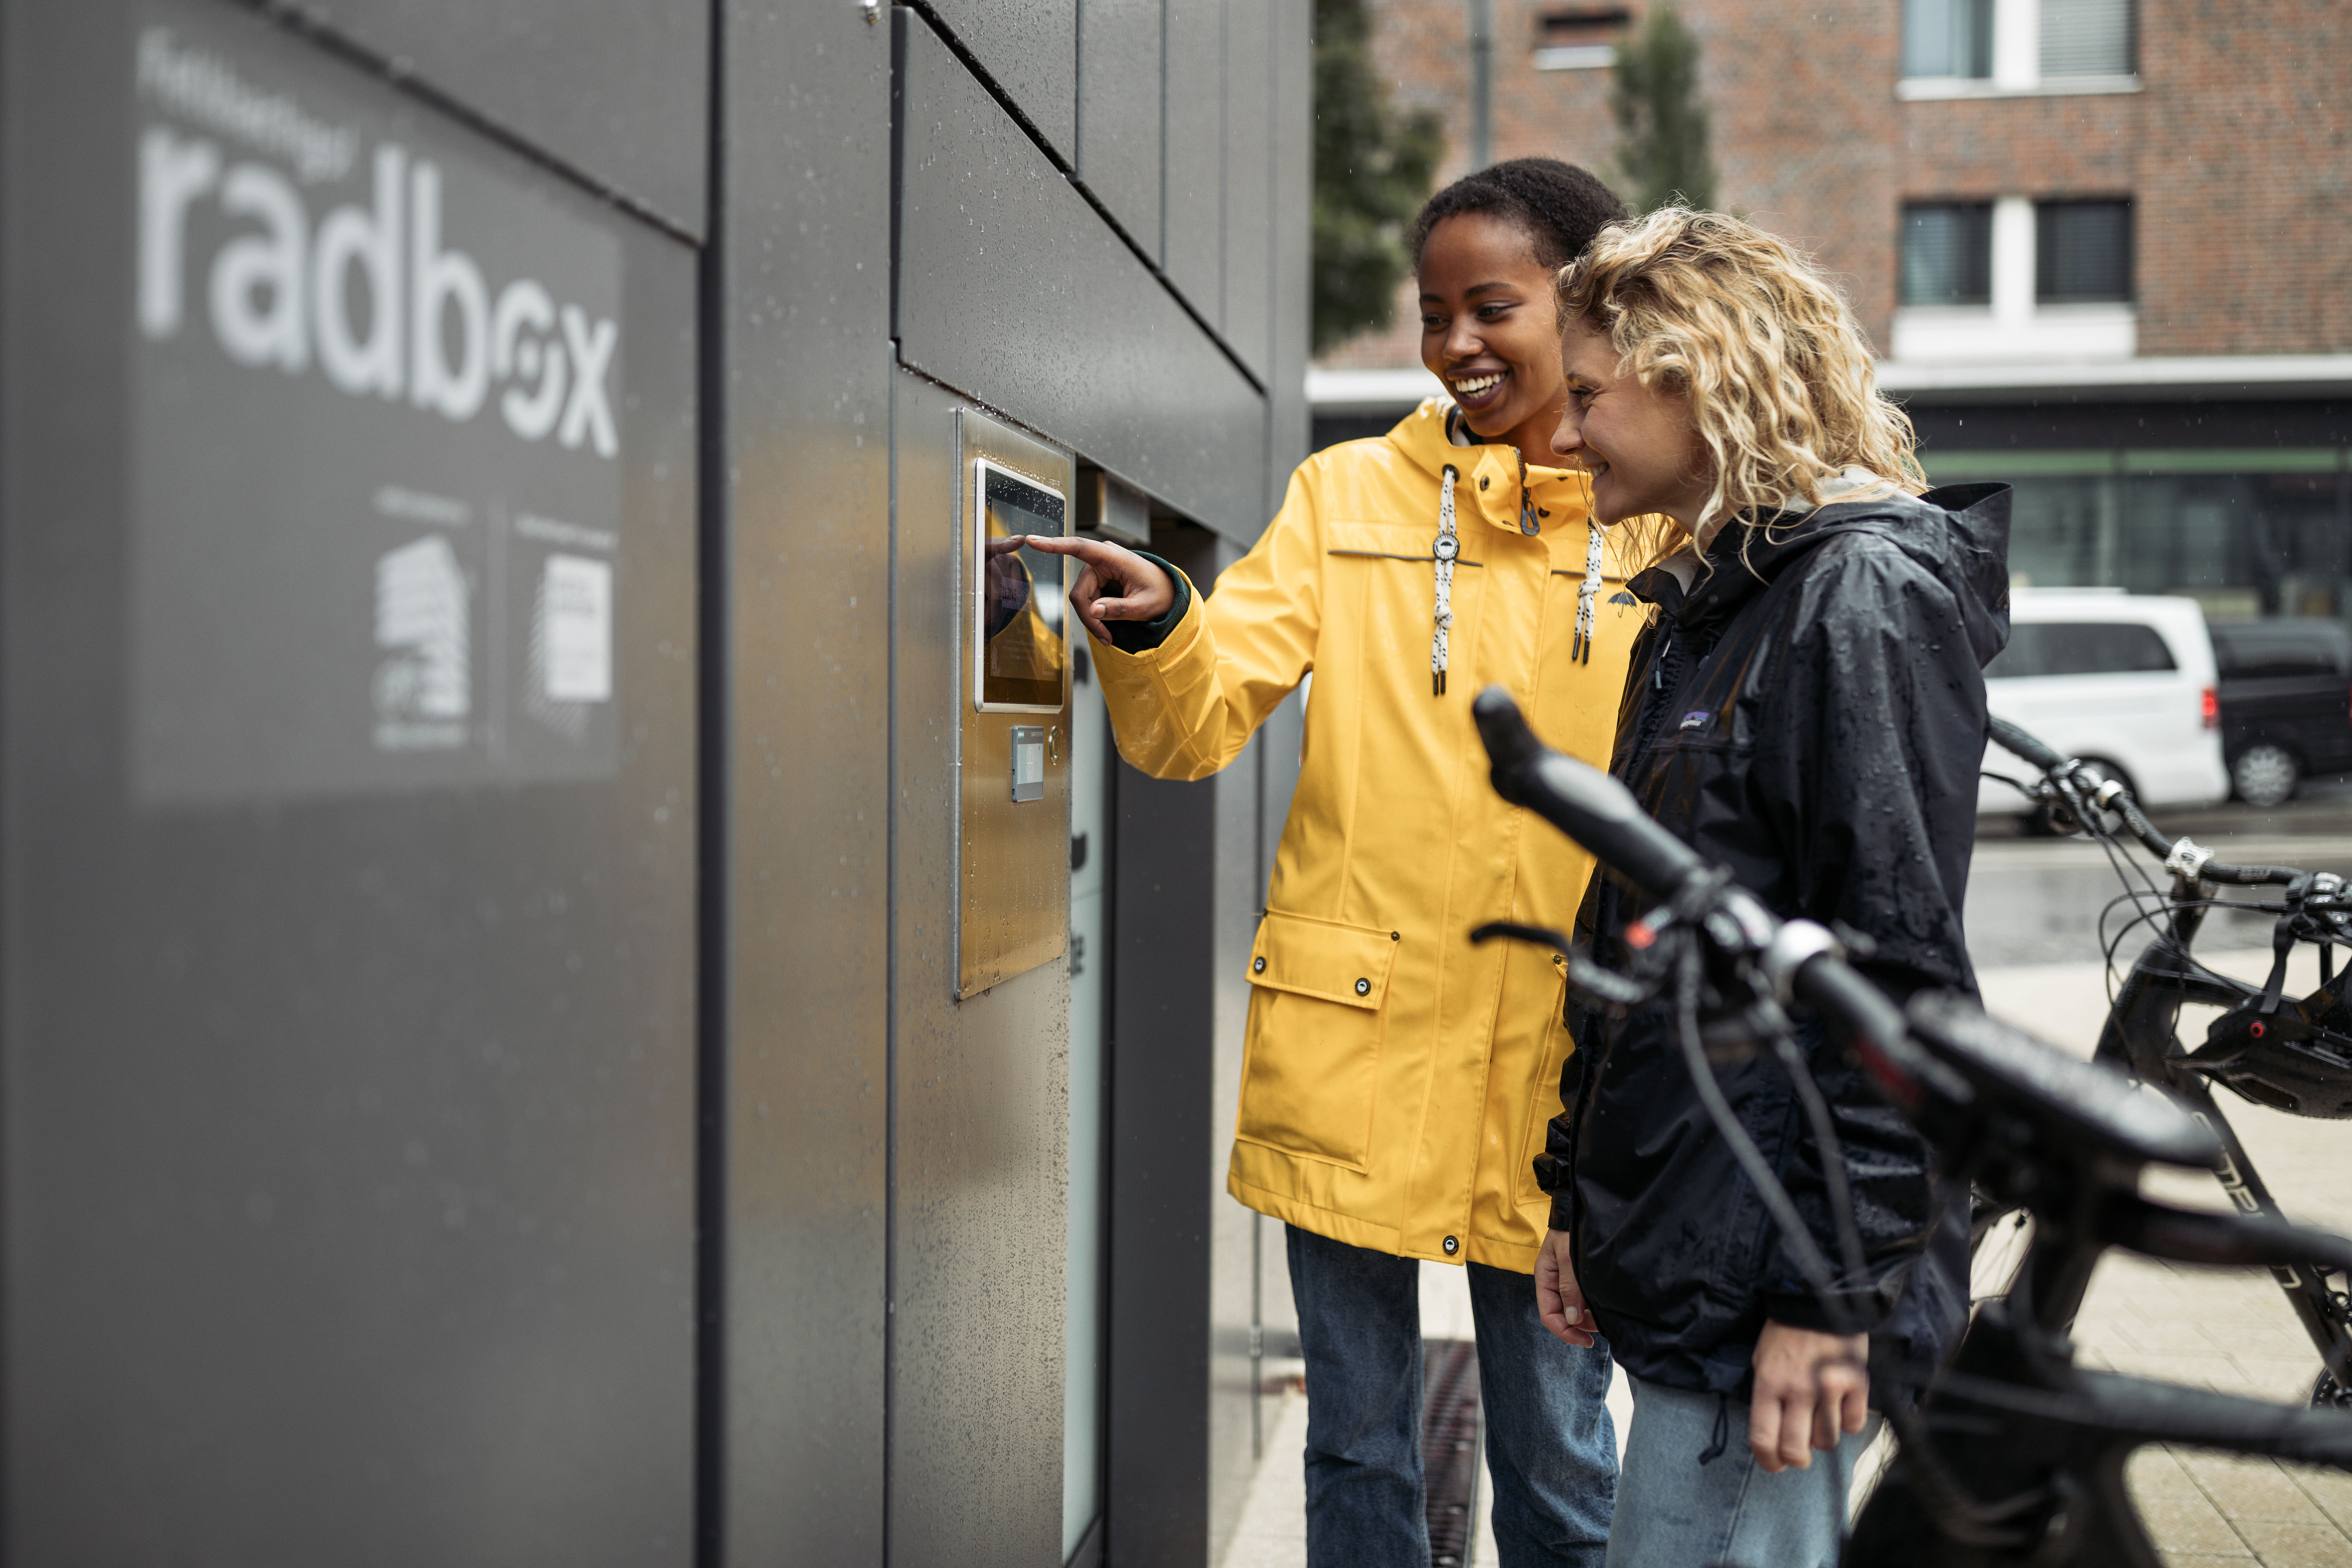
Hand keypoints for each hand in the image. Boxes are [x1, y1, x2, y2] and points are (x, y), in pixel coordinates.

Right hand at [1016, 535, 1175, 642]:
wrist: (1168, 592)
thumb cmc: (1160, 594)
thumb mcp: (1145, 606)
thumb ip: (1119, 609)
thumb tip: (1093, 611)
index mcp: (1112, 557)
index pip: (1079, 548)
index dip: (1054, 545)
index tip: (1032, 540)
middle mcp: (1101, 560)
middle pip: (1079, 593)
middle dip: (1090, 618)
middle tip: (1106, 639)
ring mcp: (1098, 570)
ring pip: (1081, 600)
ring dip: (1093, 620)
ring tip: (1109, 636)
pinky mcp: (1097, 581)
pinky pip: (1087, 601)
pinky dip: (1096, 617)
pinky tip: (1108, 628)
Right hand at [1534, 1229, 1596, 1347]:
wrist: (1577, 1209)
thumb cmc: (1569, 1230)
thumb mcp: (1567, 1257)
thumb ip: (1569, 1287)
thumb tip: (1571, 1319)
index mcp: (1544, 1279)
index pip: (1548, 1315)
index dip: (1564, 1331)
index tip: (1585, 1340)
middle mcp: (1554, 1284)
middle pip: (1561, 1316)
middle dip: (1578, 1327)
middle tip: (1599, 1332)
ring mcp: (1566, 1282)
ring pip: (1573, 1310)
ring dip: (1587, 1319)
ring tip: (1604, 1320)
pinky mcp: (1578, 1279)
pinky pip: (1583, 1300)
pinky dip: (1592, 1308)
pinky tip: (1603, 1308)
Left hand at [1749, 1321, 1868, 1471]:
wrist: (1819, 1300)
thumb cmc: (1786, 1334)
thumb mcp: (1762, 1362)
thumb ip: (1767, 1400)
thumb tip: (1774, 1439)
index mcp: (1769, 1383)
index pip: (1764, 1439)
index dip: (1768, 1461)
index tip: (1774, 1464)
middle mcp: (1798, 1389)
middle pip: (1797, 1451)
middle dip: (1797, 1458)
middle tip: (1799, 1451)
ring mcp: (1830, 1387)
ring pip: (1827, 1441)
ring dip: (1822, 1435)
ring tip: (1819, 1413)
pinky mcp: (1857, 1383)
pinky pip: (1854, 1425)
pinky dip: (1847, 1420)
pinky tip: (1841, 1403)